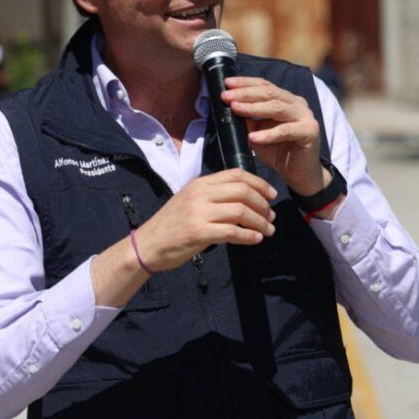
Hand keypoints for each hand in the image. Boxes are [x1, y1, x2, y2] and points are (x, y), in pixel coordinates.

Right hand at [136, 169, 277, 270]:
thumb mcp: (190, 200)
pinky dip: (249, 236)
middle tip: (271, 216)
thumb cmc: (172, 225)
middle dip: (262, 204)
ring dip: (260, 222)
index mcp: (200, 183)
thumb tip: (245, 198)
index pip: (236, 174)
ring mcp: (199, 213)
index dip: (259, 183)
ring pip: (241, 211)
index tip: (271, 195)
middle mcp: (200, 194)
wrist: (147, 244)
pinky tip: (256, 239)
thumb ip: (213, 195)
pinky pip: (232, 232)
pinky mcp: (199, 232)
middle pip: (242, 191)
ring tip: (268, 230)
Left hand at [222, 77, 330, 195]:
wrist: (299, 174)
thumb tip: (228, 107)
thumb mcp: (258, 132)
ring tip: (235, 108)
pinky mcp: (310, 131)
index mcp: (285, 99)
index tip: (226, 83)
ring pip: (277, 108)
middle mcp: (297, 104)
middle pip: (269, 92)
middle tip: (226, 96)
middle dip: (245, 93)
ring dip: (253, 108)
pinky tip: (253, 137)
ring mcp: (305, 116)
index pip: (264, 85)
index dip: (245, 83)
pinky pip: (286, 131)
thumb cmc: (278, 152)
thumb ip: (247, 120)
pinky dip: (268, 134)